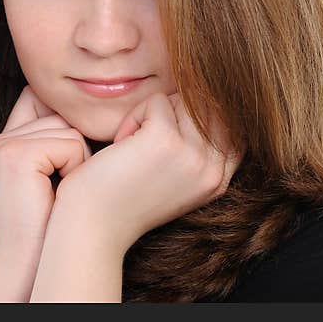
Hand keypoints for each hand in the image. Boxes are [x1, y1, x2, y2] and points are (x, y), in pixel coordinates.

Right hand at [0, 85, 91, 265]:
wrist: (29, 264)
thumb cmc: (51, 224)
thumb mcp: (50, 177)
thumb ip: (56, 140)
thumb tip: (91, 110)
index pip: (39, 99)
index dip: (64, 124)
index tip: (70, 165)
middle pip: (60, 114)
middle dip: (74, 149)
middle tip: (61, 188)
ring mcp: (3, 146)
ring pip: (69, 128)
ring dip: (77, 161)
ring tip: (59, 193)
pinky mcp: (17, 156)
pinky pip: (72, 144)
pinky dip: (76, 170)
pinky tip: (59, 195)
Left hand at [55, 92, 244, 254]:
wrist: (92, 224)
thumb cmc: (124, 197)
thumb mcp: (175, 176)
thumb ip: (197, 147)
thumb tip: (203, 96)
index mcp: (219, 180)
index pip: (229, 126)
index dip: (197, 118)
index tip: (161, 135)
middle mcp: (213, 169)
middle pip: (206, 106)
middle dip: (172, 113)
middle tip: (142, 142)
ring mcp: (192, 154)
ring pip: (180, 99)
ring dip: (151, 114)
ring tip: (131, 146)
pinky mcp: (165, 140)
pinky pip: (155, 101)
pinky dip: (133, 116)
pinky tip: (121, 145)